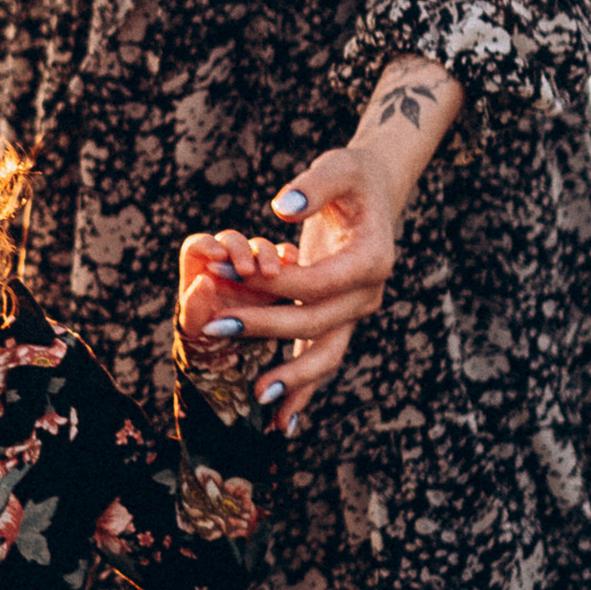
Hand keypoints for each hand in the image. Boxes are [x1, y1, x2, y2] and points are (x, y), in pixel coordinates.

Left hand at [186, 152, 409, 421]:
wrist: (375, 195)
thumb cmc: (352, 178)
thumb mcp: (339, 166)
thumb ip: (315, 184)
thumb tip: (283, 207)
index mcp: (373, 258)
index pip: (319, 282)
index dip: (273, 284)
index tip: (226, 274)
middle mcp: (369, 293)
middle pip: (317, 322)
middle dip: (264, 326)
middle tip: (215, 328)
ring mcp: (356, 312)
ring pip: (327, 354)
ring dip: (292, 379)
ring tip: (255, 397)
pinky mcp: (340, 320)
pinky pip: (322, 358)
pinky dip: (303, 390)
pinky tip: (280, 423)